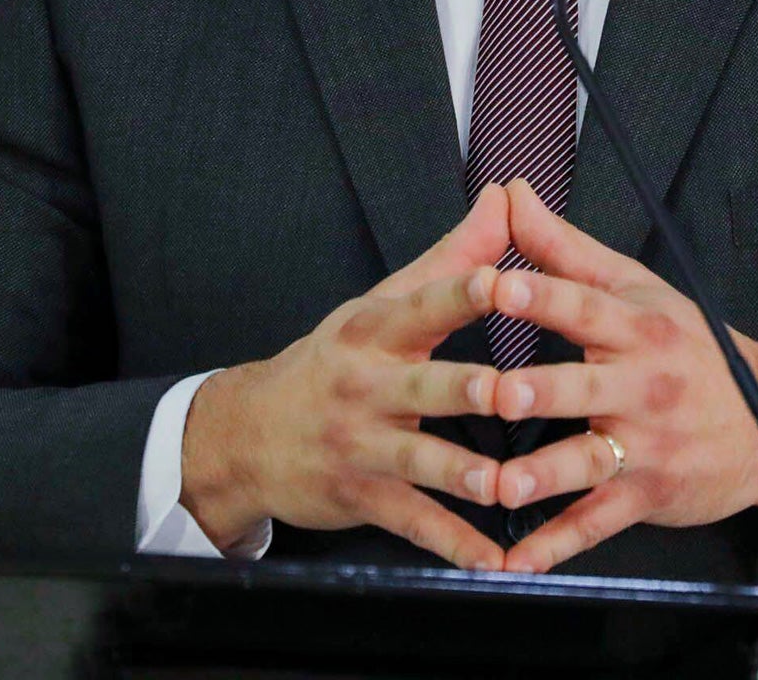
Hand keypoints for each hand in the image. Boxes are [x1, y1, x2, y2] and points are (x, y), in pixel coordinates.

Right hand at [180, 185, 509, 568]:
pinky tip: (497, 562)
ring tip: (504, 486)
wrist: (249, 434)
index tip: (502, 278)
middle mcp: (368, 386)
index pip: (423, 304)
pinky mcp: (363, 499)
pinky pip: (415, 525)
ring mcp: (363, 447)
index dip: (461, 291)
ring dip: (461, 476)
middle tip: (506, 391)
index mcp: (377, 330)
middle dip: (462, 389)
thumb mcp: (384, 302)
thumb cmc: (337, 359)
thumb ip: (454, 255)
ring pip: (418, 463)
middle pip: (421, 385)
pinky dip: (455, 547)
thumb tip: (507, 195)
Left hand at [490, 179, 757, 572]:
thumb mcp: (635, 287)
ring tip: (501, 486)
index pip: (585, 306)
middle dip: (542, 391)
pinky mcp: (644, 497)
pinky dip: (555, 548)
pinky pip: (595, 525)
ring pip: (588, 463)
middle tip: (499, 392)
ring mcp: (644, 447)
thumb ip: (564, 246)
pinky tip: (513, 563)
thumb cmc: (687, 345)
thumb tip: (511, 192)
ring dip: (544, 477)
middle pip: (585, 387)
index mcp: (636, 327)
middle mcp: (642, 387)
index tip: (499, 286)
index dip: (543, 295)